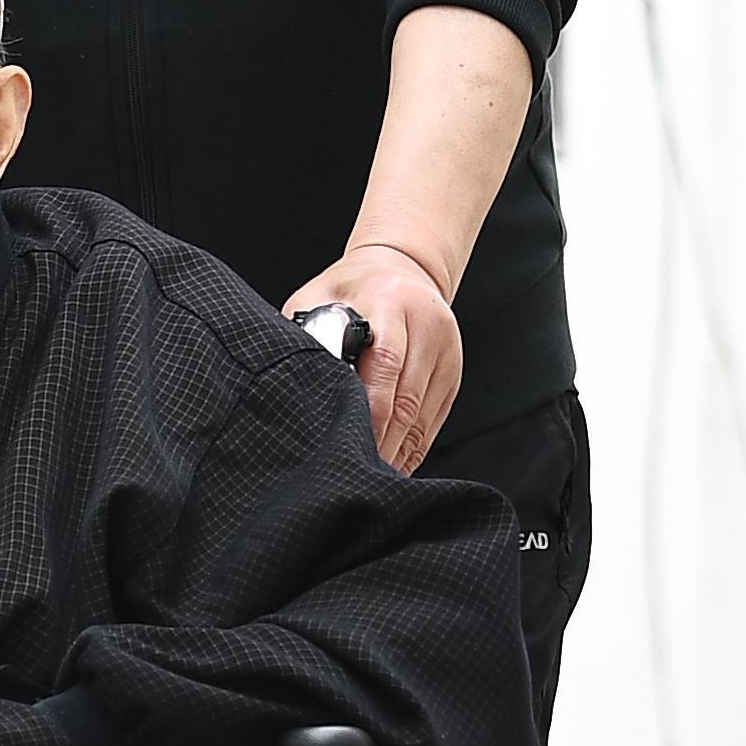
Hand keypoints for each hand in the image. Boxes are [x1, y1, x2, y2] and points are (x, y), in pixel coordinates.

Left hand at [287, 241, 464, 470]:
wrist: (401, 268)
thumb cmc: (350, 289)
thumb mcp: (318, 298)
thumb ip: (307, 336)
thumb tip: (293, 385)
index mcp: (390, 302)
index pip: (386, 363)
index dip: (371, 410)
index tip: (348, 442)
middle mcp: (427, 326)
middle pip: (407, 399)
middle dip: (381, 441)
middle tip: (353, 472)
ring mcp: (446, 352)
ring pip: (422, 417)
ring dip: (396, 452)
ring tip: (370, 476)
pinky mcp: (452, 374)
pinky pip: (433, 422)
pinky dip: (411, 448)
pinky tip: (391, 465)